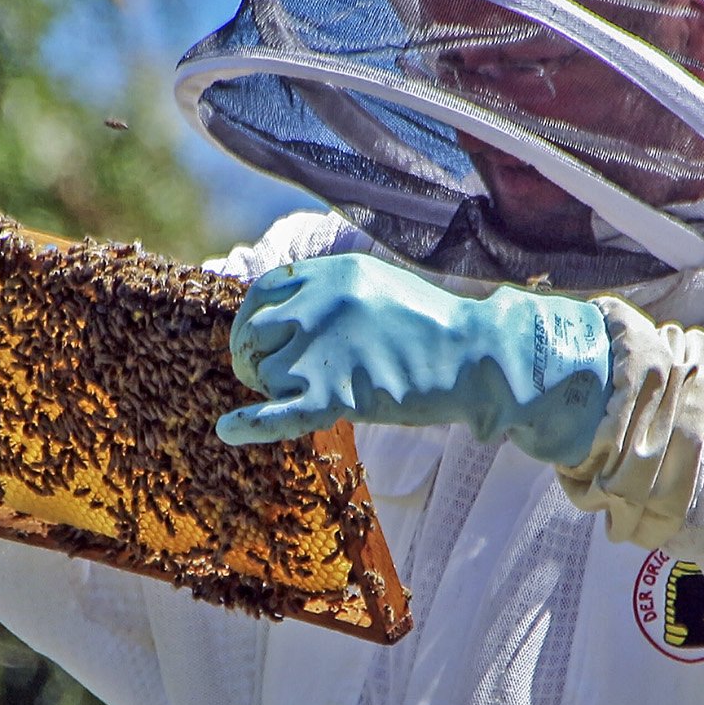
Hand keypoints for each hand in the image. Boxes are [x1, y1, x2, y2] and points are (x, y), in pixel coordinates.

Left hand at [216, 253, 611, 465]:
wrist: (475, 359)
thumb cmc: (431, 327)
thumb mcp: (376, 285)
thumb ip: (330, 290)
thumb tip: (284, 308)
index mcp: (330, 274)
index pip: (263, 293)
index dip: (254, 319)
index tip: (258, 339)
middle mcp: (319, 306)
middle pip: (254, 335)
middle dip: (253, 358)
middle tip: (267, 377)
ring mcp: (325, 351)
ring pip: (266, 377)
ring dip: (278, 391)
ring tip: (313, 395)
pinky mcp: (338, 397)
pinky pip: (278, 414)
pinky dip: (250, 425)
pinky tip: (228, 430)